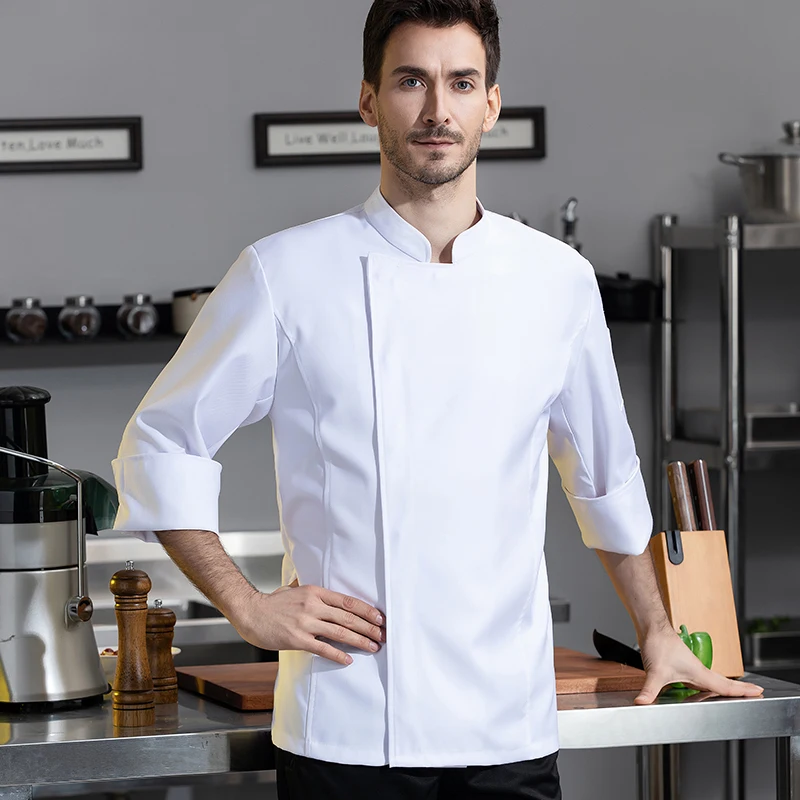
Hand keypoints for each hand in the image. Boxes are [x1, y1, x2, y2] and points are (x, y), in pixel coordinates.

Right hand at [233, 579, 385, 665]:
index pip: (347, 601)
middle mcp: (313, 606)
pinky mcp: (297, 639)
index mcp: (315, 592)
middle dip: (368, 627)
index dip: (366, 610)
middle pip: (348, 617)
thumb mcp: (293, 588)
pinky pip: (322, 648)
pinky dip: (338, 654)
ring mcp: (306, 623)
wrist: (250, 613)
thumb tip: (317, 583)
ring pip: (340, 632)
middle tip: (383, 635)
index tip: (379, 617)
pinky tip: (348, 659)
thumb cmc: (272, 602)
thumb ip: (308, 588)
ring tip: (373, 647)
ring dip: (359, 641)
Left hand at [634, 626, 763, 704]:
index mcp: (699, 673)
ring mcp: (690, 667)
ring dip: (723, 686)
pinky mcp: (681, 664)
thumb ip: (650, 691)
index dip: (743, 691)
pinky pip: (699, 677)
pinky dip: (705, 684)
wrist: (651, 626)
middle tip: (755, 693)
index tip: (760, 691)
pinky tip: (701, 688)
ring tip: (734, 694)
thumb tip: (642, 703)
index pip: (726, 686)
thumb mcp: (655, 672)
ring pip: (711, 680)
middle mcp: (697, 670)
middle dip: (739, 689)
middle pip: (723, 683)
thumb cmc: (659, 644)